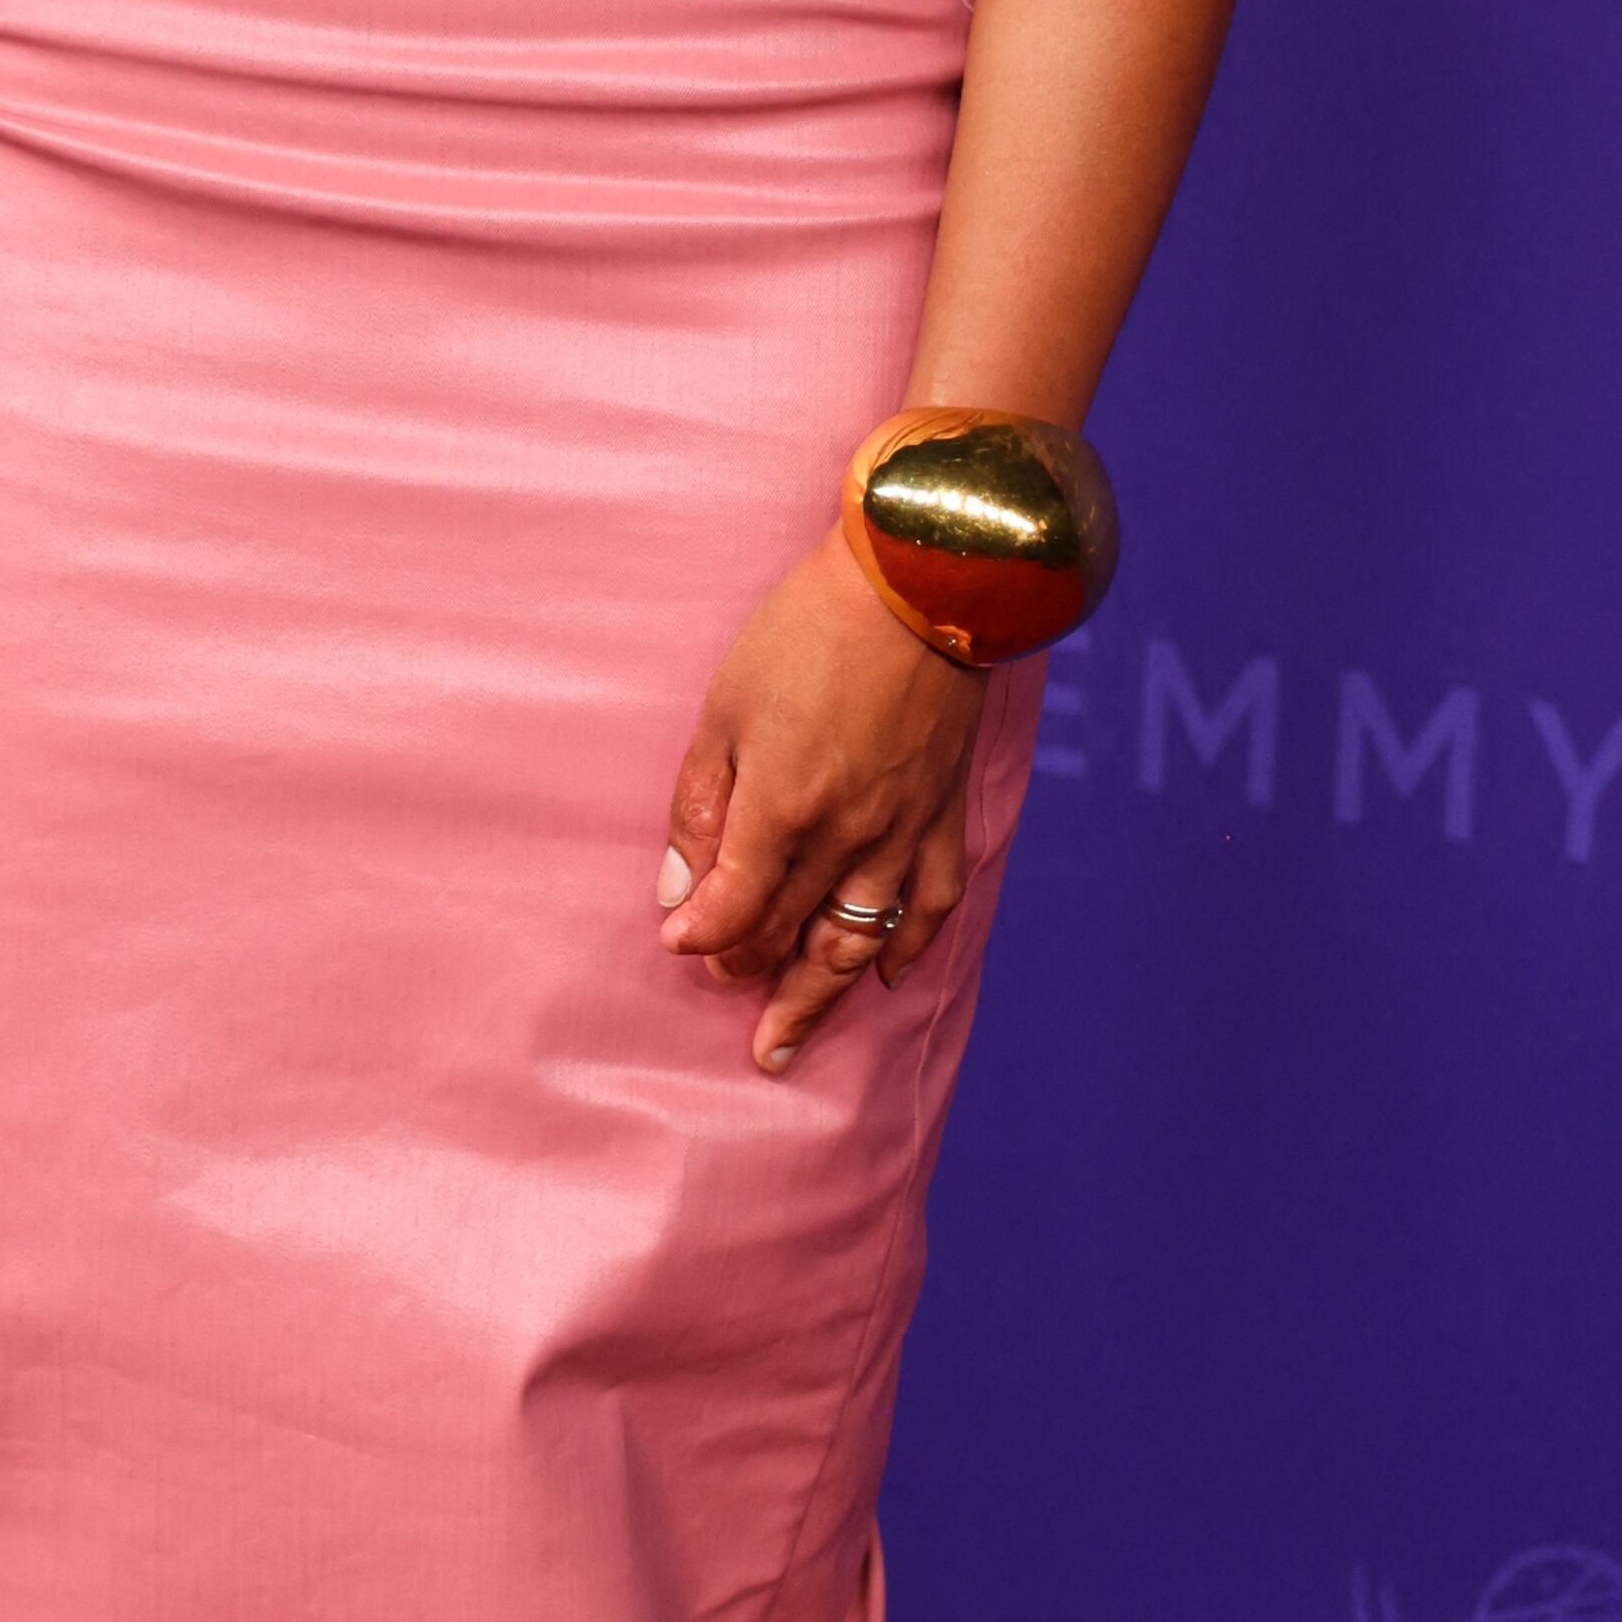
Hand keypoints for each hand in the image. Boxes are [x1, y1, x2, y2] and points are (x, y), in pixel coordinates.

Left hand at [660, 532, 983, 1070]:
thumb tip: (678, 894)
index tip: (677, 946)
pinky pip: (932, 906)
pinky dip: (907, 949)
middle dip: (747, 970)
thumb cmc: (807, 631)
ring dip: (816, 998)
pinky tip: (883, 976)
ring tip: (786, 1040)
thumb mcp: (725, 707)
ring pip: (857, 944)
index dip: (700, 937)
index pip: (734, 910)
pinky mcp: (944, 816)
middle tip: (724, 993)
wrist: (923, 582)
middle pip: (788, 935)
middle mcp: (846, 839)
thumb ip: (700, 808)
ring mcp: (903, 834)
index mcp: (783, 809)